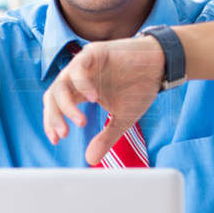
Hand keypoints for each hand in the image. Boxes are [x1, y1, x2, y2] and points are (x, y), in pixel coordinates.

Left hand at [42, 37, 164, 164]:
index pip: (56, 106)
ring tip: (81, 123)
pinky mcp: (94, 52)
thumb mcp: (122, 119)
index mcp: (80, 91)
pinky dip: (82, 84)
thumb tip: (90, 160)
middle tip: (63, 135)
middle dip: (54, 117)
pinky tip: (94, 98)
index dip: (52, 122)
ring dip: (66, 106)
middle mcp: (78, 77)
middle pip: (53, 96)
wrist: (160, 65)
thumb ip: (105, 137)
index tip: (56, 140)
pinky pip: (78, 67)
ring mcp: (84, 64)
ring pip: (61, 83)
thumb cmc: (140, 89)